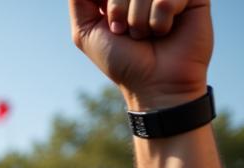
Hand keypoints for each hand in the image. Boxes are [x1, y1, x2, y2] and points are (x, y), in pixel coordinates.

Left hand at [69, 0, 211, 110]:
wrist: (154, 84)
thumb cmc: (121, 61)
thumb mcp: (86, 32)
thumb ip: (79, 0)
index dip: (110, 7)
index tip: (112, 26)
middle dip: (119, 10)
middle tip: (127, 32)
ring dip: (139, 19)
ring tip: (147, 34)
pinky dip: (160, 19)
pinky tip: (165, 29)